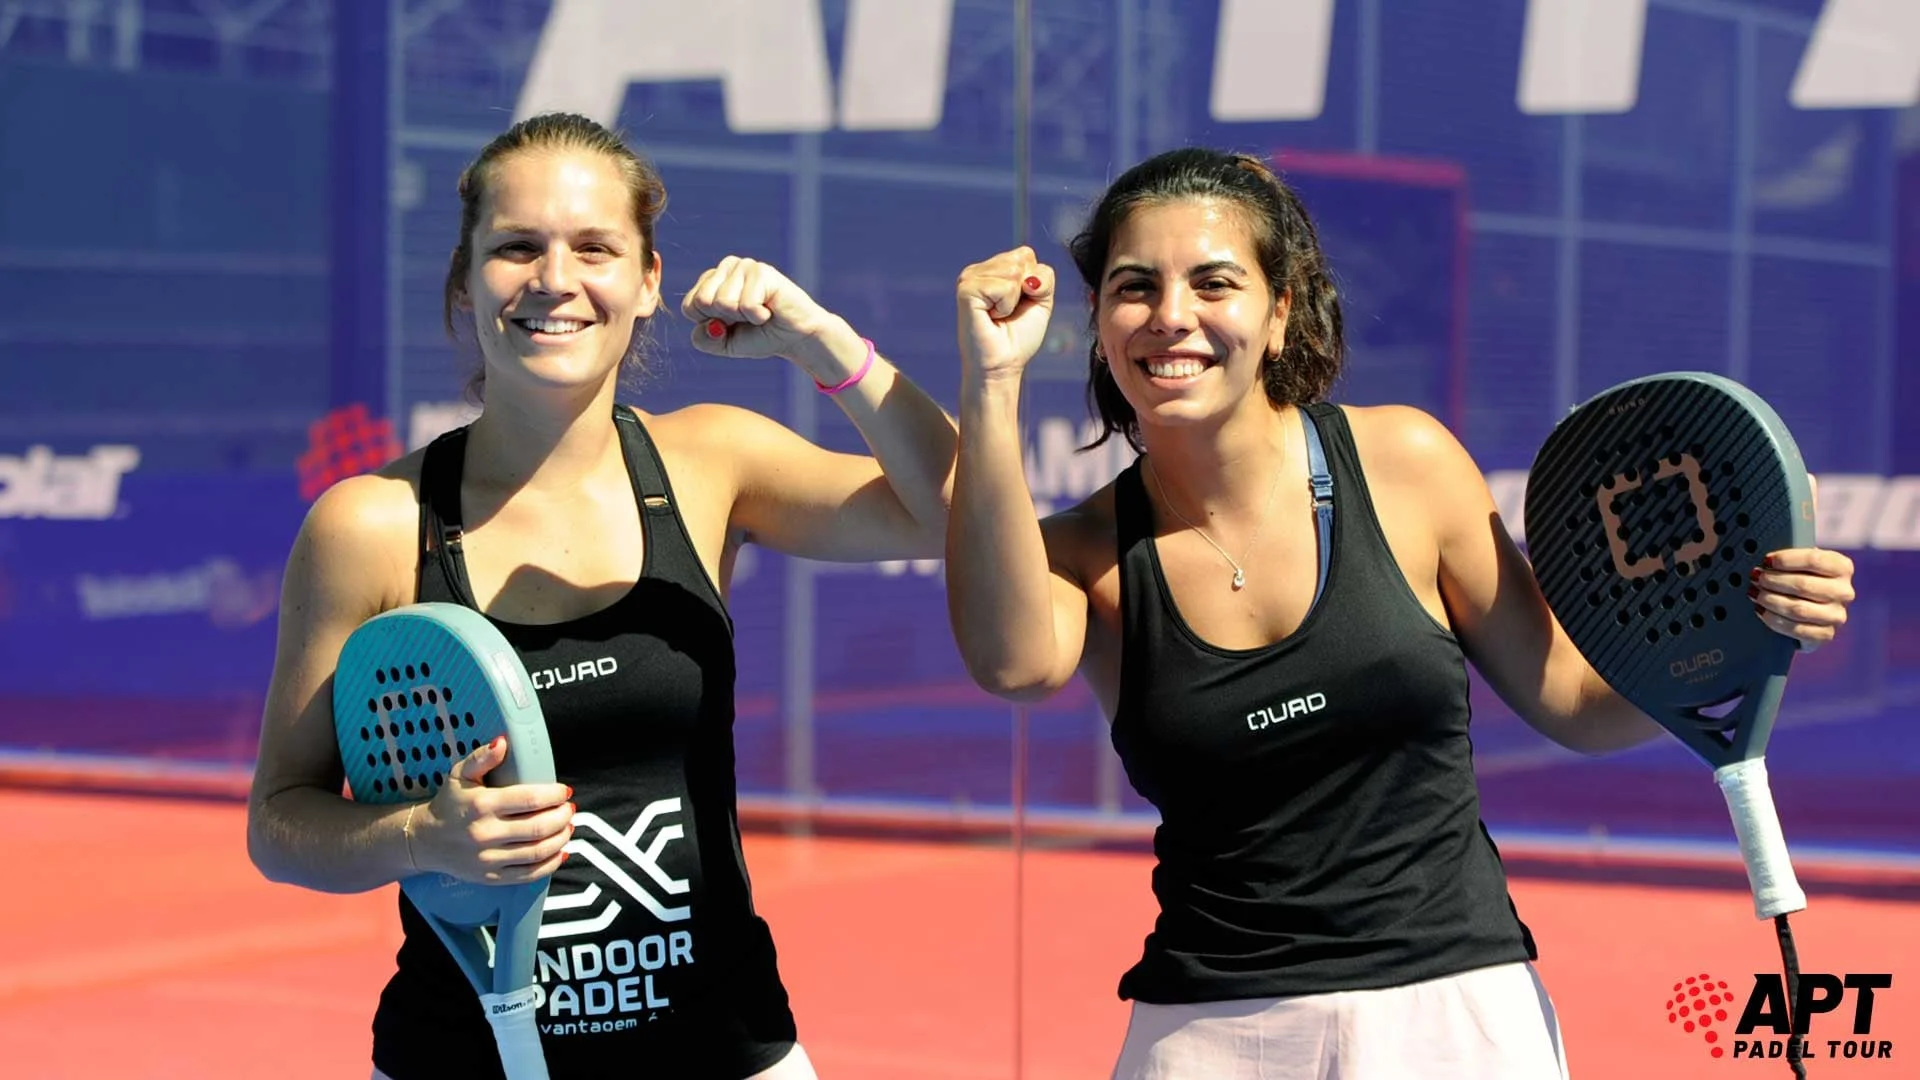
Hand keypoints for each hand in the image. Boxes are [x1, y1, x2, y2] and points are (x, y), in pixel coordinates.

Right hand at [415, 736, 574, 884]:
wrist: (424, 840)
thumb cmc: (449, 804)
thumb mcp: (460, 775)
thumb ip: (482, 757)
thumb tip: (503, 743)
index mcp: (482, 805)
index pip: (530, 800)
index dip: (554, 795)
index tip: (564, 791)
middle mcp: (485, 833)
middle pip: (539, 827)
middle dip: (562, 817)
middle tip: (569, 809)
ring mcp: (488, 858)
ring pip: (538, 852)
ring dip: (561, 838)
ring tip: (567, 827)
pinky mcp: (491, 877)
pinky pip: (528, 874)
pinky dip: (550, 864)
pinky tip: (560, 852)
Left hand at [682, 256, 837, 366]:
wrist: (796, 338)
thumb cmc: (760, 336)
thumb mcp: (723, 344)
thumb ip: (703, 339)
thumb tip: (710, 324)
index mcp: (713, 279)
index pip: (690, 304)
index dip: (709, 324)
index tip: (732, 323)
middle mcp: (726, 266)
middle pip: (702, 301)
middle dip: (725, 319)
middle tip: (747, 317)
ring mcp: (744, 266)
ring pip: (722, 302)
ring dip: (744, 318)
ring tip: (760, 312)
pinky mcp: (762, 272)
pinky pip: (745, 304)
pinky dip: (758, 316)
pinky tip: (770, 309)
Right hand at [957, 246, 1053, 381]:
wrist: (1002, 365)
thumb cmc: (1018, 337)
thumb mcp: (1041, 301)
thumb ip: (1044, 277)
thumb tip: (1027, 278)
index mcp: (993, 268)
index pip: (1026, 254)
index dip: (1034, 283)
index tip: (1019, 306)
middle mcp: (978, 269)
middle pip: (1022, 259)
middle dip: (1025, 290)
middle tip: (1007, 313)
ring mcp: (969, 277)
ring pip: (1014, 271)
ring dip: (1013, 301)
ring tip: (998, 315)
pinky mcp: (966, 289)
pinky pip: (1003, 286)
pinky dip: (1005, 307)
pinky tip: (991, 317)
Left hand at [1754, 478, 1855, 650]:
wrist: (1789, 604)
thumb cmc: (1788, 568)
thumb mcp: (1791, 541)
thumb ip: (1801, 513)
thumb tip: (1808, 477)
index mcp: (1840, 565)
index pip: (1819, 560)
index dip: (1790, 560)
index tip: (1765, 558)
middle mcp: (1844, 591)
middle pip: (1808, 587)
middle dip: (1775, 582)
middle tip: (1753, 578)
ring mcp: (1836, 615)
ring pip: (1802, 610)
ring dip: (1772, 602)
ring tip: (1752, 595)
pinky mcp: (1824, 636)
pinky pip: (1802, 632)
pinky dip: (1777, 623)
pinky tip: (1760, 614)